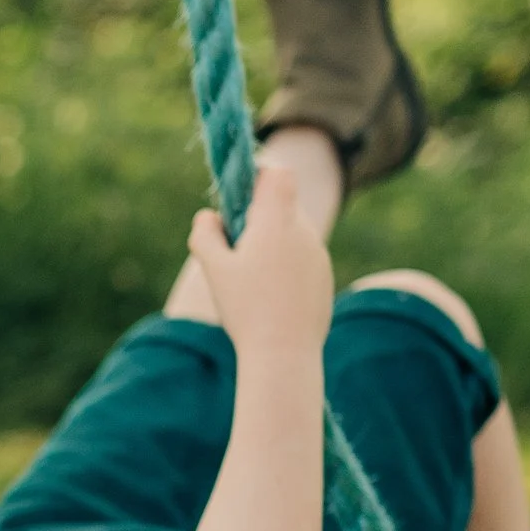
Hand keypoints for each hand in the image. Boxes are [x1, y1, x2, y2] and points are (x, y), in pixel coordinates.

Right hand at [184, 156, 334, 363]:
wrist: (285, 355)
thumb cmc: (246, 309)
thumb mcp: (214, 269)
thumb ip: (205, 234)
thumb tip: (208, 216)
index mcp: (277, 222)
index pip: (278, 174)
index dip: (259, 176)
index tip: (240, 199)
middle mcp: (304, 232)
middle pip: (284, 204)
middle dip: (259, 216)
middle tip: (235, 247)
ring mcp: (318, 256)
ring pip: (293, 233)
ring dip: (273, 243)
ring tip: (251, 279)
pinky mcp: (324, 278)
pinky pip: (303, 258)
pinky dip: (286, 266)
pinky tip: (270, 297)